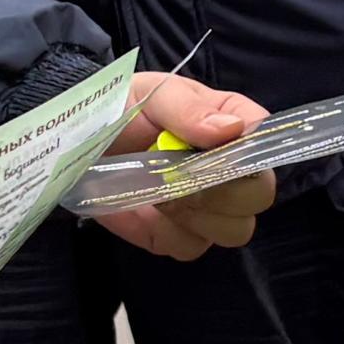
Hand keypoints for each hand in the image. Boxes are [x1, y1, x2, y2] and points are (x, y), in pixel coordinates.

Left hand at [93, 72, 278, 262]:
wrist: (76, 144)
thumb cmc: (119, 108)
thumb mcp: (150, 95)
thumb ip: (188, 110)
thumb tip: (230, 130)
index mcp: (233, 123)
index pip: (267, 142)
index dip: (249, 155)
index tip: (212, 155)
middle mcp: (231, 168)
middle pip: (260, 195)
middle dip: (221, 192)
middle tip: (178, 177)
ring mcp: (211, 207)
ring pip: (235, 230)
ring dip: (196, 215)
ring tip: (160, 192)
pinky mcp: (182, 235)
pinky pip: (193, 247)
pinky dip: (168, 233)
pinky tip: (150, 210)